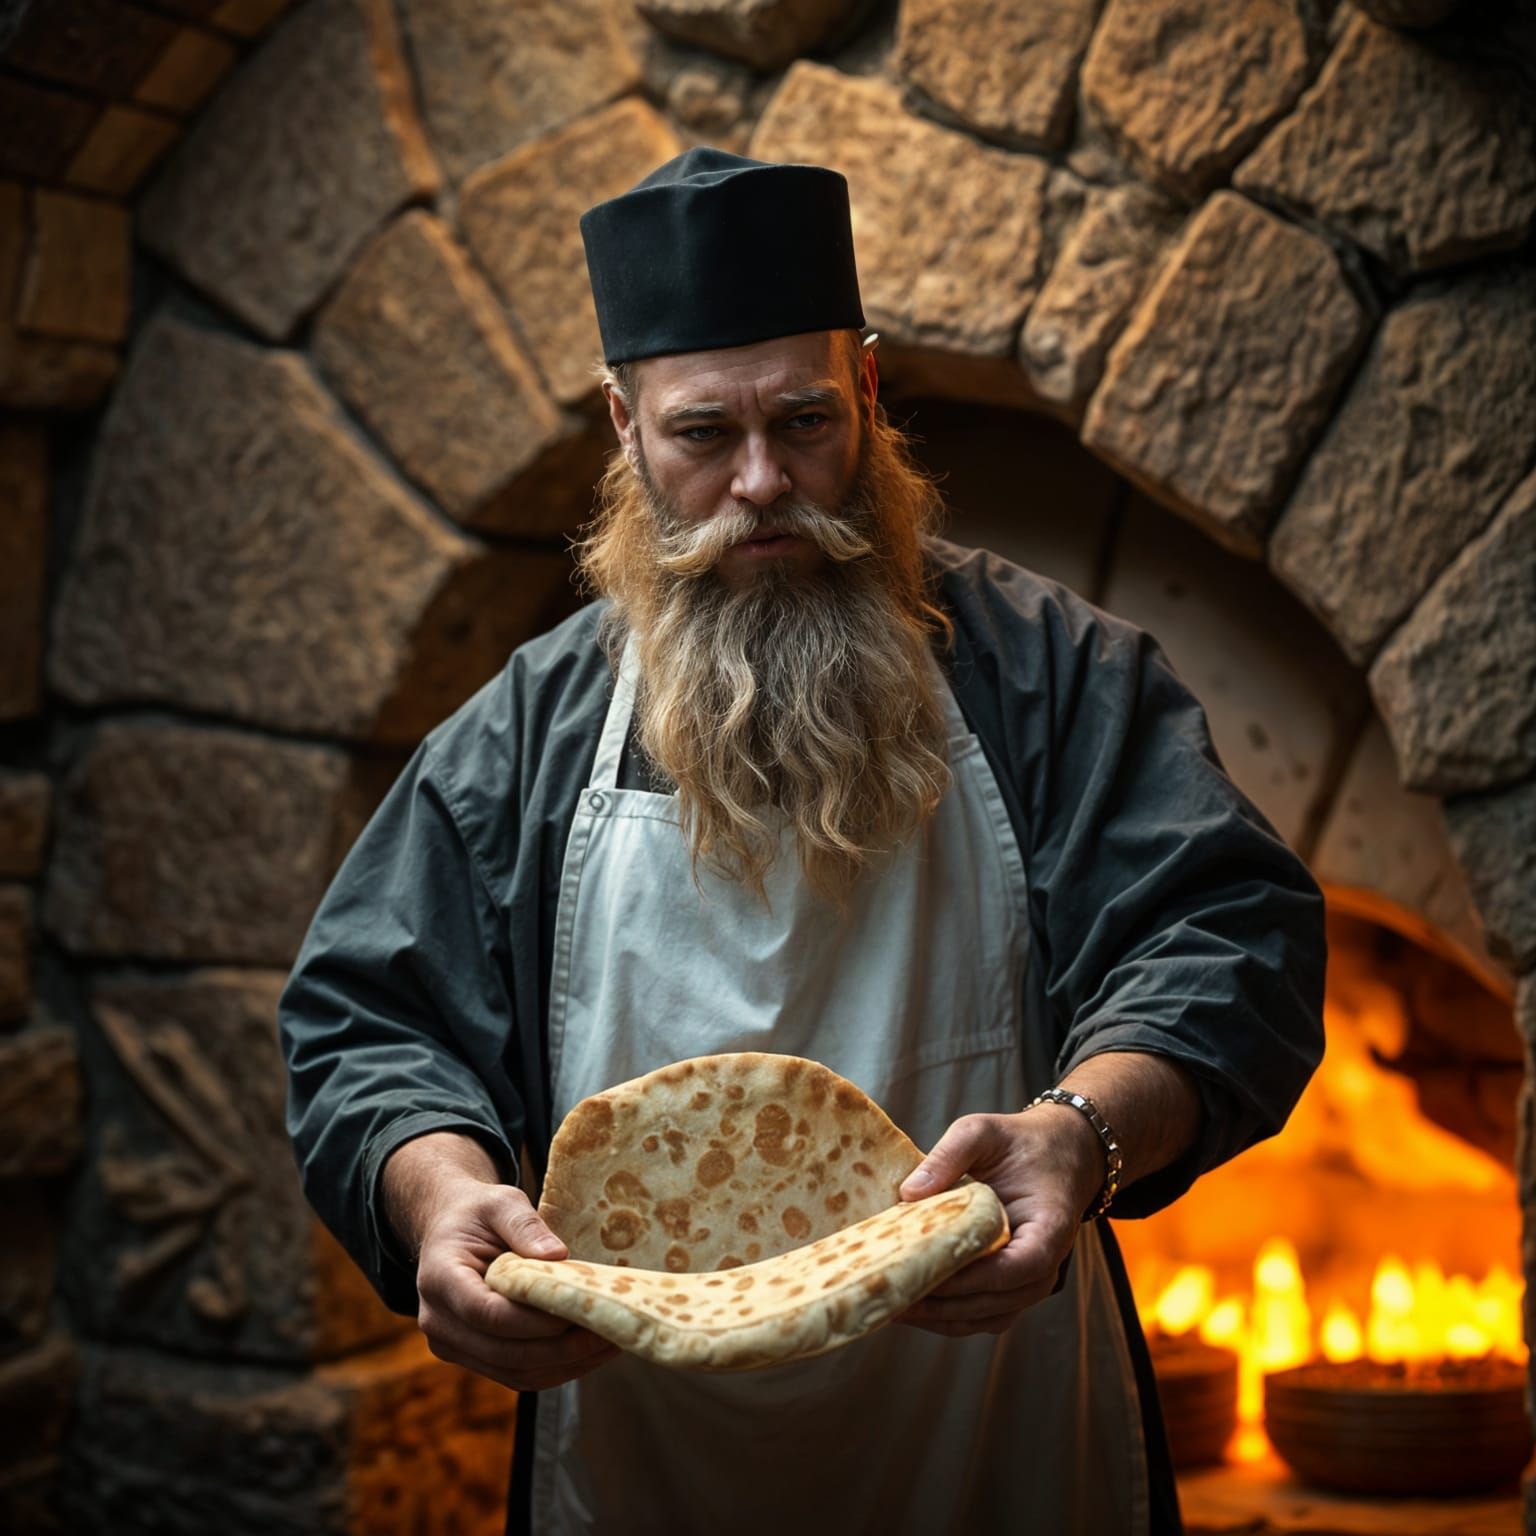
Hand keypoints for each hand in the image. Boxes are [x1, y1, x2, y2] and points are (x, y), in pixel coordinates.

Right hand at [414, 1178, 622, 1390]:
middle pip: (504, 1352)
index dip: (534, 1320)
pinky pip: (517, 1374)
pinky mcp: (473, 1357)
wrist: (450, 1229)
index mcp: (440, 1278)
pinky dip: (556, 1369)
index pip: (486, 1313)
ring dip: (566, 1365)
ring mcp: (452, 1345)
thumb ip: (524, 1225)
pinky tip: (589, 1353)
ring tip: (610, 1343)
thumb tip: (557, 1256)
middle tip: (609, 1329)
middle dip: (561, 1348)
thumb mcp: (500, 1202)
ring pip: (514, 1372)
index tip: (578, 1309)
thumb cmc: (476, 1212)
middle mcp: (439, 1321)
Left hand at [889, 1107, 1105, 1337]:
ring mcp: (1027, 1282)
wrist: (1055, 1154)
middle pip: (996, 1302)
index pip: (1017, 1267)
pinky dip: (945, 1316)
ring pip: (984, 1317)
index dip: (972, 1278)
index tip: (928, 1272)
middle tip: (892, 1294)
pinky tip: (909, 1304)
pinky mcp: (1007, 1287)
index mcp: (1050, 1227)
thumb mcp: (985, 1131)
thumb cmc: (1020, 1142)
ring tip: (891, 1305)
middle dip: (942, 1304)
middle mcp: (1044, 1266)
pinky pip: (979, 1315)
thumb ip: (949, 1154)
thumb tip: (909, 1194)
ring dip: (939, 1318)